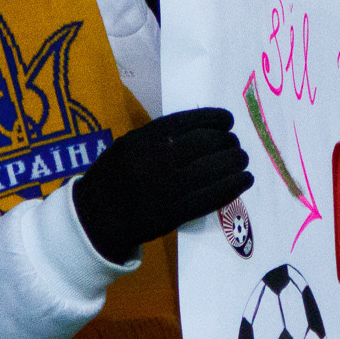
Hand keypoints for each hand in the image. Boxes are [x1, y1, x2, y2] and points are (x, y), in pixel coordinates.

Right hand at [72, 107, 251, 262]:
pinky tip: (245, 180)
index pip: (185, 122)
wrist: (95, 220)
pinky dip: (232, 187)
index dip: (213, 118)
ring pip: (210, 170)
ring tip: (243, 160)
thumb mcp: (127, 146)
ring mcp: (163, 189)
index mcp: (140, 140)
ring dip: (234, 162)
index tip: (228, 120)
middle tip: (236, 144)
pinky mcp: (172, 214)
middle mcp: (153, 161)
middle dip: (226, 142)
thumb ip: (159, 137)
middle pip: (203, 144)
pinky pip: (209, 198)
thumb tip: (205, 127)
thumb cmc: (115, 178)